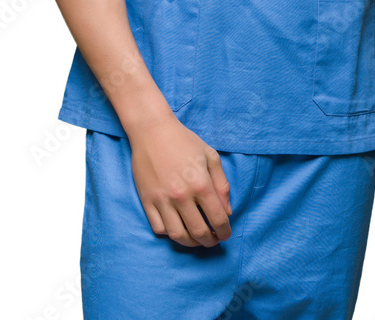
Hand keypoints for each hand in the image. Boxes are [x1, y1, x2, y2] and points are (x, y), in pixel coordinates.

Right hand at [128, 115, 232, 247]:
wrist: (152, 131)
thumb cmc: (184, 141)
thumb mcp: (210, 156)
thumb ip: (221, 184)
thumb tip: (227, 211)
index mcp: (201, 184)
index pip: (217, 218)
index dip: (224, 231)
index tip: (226, 234)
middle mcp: (182, 196)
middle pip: (199, 232)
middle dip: (210, 241)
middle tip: (213, 240)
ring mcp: (162, 200)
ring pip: (178, 235)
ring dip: (190, 243)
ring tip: (197, 240)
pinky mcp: (147, 201)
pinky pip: (158, 228)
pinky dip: (169, 233)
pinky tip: (177, 228)